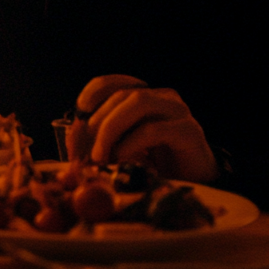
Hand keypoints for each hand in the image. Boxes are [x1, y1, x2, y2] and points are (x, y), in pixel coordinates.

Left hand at [66, 74, 216, 182]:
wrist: (196, 184)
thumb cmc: (156, 166)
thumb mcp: (121, 150)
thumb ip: (97, 141)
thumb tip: (71, 136)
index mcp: (141, 97)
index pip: (109, 83)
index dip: (89, 97)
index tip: (78, 120)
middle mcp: (160, 97)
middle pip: (119, 95)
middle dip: (96, 123)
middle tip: (84, 152)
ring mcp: (176, 111)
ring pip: (137, 102)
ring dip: (111, 128)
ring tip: (101, 156)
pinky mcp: (189, 131)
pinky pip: (154, 128)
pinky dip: (131, 144)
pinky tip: (122, 159)